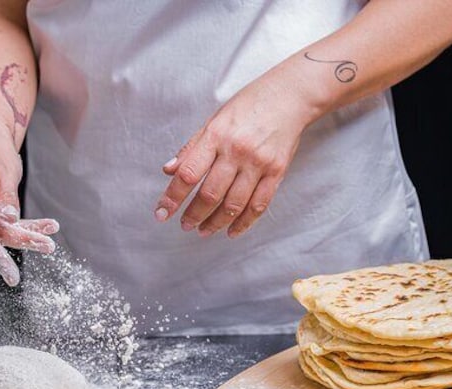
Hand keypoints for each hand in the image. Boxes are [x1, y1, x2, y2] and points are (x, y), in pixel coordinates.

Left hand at [154, 77, 311, 237]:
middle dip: (193, 215)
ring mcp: (258, 163)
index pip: (188, 173)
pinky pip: (259, 205)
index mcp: (216, 136)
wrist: (289, 96)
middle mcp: (236, 151)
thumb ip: (191, 148)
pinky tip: (231, 231)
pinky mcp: (277, 171)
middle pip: (210, 194)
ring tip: (204, 231)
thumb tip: (168, 170)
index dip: (172, 197)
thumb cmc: (247, 106)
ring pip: (233, 204)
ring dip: (216, 222)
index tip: (162, 213)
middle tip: (184, 225)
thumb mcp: (214, 120)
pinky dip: (243, 222)